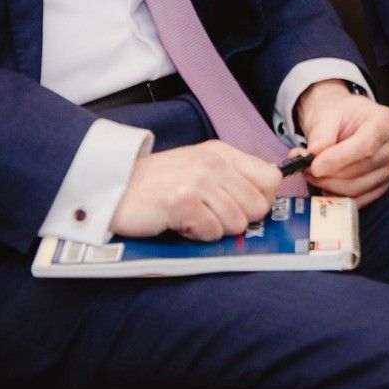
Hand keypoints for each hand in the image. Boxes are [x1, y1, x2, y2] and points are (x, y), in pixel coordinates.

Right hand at [108, 141, 280, 240]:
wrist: (117, 186)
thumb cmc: (159, 182)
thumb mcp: (200, 167)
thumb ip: (232, 176)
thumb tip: (266, 196)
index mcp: (223, 153)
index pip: (271, 178)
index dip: (262, 199)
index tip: (242, 206)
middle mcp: (215, 163)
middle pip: (258, 206)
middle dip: (237, 219)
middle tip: (210, 215)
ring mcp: (199, 181)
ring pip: (237, 222)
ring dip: (214, 228)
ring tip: (191, 217)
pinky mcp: (184, 202)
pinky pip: (212, 232)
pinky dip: (197, 234)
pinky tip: (180, 222)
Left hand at [296, 79, 388, 206]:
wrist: (345, 121)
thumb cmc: (339, 115)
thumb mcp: (327, 115)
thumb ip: (321, 135)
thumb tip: (312, 157)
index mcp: (385, 122)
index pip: (366, 146)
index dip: (339, 159)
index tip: (314, 166)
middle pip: (360, 170)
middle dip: (328, 174)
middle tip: (304, 168)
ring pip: (357, 188)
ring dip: (329, 185)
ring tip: (310, 173)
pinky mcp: (382, 184)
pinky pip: (359, 199)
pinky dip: (338, 196)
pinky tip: (324, 185)